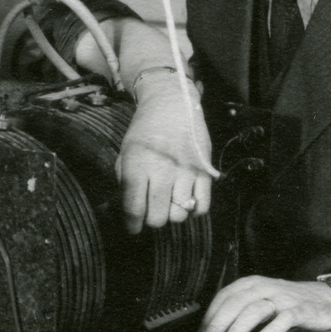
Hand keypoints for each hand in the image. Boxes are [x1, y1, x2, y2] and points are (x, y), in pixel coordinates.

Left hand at [116, 72, 212, 233]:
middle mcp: (162, 169)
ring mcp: (186, 171)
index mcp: (137, 164)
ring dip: (172, 213)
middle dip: (152, 220)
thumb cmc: (145, 131)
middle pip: (158, 217)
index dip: (132, 225)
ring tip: (168, 201)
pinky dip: (194, 210)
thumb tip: (129, 211)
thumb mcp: (126, 152)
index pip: (134, 208)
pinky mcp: (205, 170)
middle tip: (151, 210)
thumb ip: (125, 182)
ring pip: (180, 215)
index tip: (133, 228)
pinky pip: (202, 206)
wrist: (172, 103)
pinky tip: (186, 200)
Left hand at [199, 276, 330, 331]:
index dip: (211, 316)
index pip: (225, 296)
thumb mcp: (261, 303)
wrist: (327, 301)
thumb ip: (240, 313)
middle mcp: (267, 288)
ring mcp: (285, 299)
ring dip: (236, 331)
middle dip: (218, 325)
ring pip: (255, 310)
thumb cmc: (287, 305)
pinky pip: (285, 319)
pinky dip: (270, 330)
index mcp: (253, 284)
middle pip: (236, 303)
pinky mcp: (303, 311)